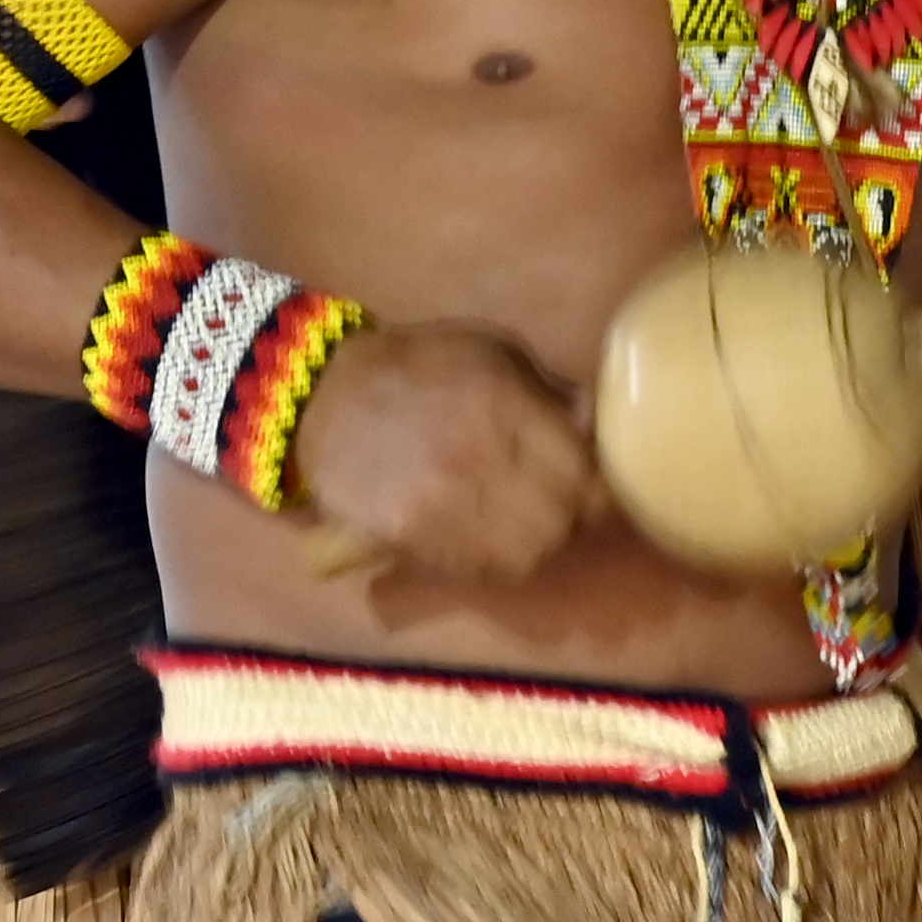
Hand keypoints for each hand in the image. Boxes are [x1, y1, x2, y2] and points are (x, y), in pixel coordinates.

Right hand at [289, 322, 599, 582]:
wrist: (322, 395)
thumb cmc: (421, 366)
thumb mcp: (494, 353)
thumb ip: (550, 389)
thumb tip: (597, 425)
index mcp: (505, 407)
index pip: (585, 473)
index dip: (599, 484)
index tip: (595, 482)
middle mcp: (476, 460)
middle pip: (562, 520)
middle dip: (572, 514)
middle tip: (564, 504)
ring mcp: (439, 504)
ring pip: (527, 554)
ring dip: (538, 543)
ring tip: (528, 523)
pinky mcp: (406, 537)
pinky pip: (478, 569)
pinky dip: (496, 561)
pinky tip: (490, 538)